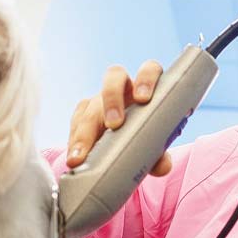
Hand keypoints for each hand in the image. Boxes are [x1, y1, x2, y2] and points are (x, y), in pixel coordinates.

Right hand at [66, 60, 171, 175]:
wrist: (129, 143)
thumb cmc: (148, 138)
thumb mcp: (156, 147)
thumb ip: (160, 156)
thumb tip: (162, 167)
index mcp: (147, 90)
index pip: (149, 71)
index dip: (146, 80)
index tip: (144, 98)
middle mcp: (123, 89)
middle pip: (114, 78)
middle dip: (112, 100)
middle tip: (114, 125)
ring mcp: (101, 99)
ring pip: (90, 104)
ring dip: (85, 130)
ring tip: (80, 156)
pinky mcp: (84, 113)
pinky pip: (76, 121)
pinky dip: (75, 140)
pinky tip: (75, 156)